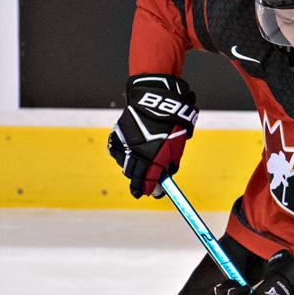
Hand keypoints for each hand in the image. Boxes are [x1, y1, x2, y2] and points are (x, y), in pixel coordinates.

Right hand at [108, 74, 197, 197]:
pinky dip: (122, 155)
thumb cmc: (172, 125)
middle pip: (134, 175)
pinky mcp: (118, 134)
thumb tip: (166, 175)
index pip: (148, 181)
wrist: (156, 100)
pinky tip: (127, 156)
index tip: (151, 194)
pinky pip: (117, 150)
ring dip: (131, 169)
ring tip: (137, 171)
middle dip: (139, 182)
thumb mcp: (176, 147)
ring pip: (124, 163)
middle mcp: (137, 152)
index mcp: (153, 158)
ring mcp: (126, 143)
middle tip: (144, 188)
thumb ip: (170, 163)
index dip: (150, 189)